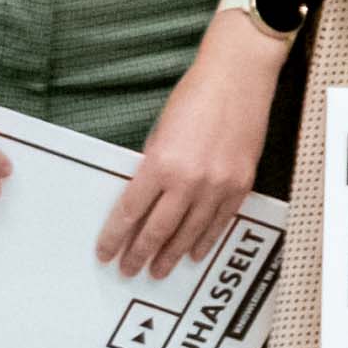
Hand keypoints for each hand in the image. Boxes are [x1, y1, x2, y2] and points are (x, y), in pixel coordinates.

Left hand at [98, 6, 286, 280]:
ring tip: (159, 270)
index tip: (106, 252)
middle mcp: (190, 180)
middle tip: (129, 269)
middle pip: (159, 230)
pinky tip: (195, 252)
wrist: (238, 77)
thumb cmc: (195, 96)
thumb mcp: (161, 131)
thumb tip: (144, 199)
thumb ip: (154, 167)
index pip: (130, 211)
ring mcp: (218, 185)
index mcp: (161, 164)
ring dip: (172, 255)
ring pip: (190, 233)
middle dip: (140, 253)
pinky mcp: (240, 184)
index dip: (116, 236)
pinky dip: (205, 240)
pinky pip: (219, 222)